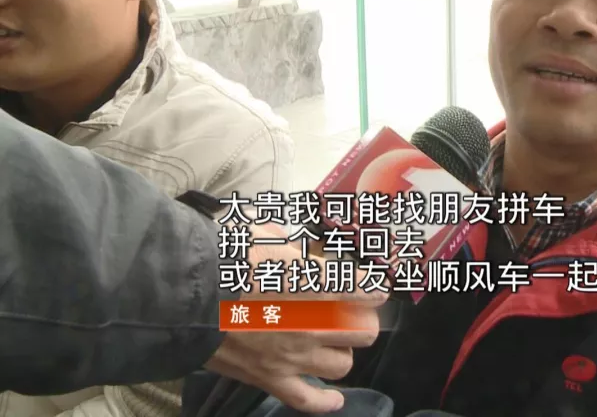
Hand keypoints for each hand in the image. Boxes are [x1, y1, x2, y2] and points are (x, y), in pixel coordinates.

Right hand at [206, 222, 385, 412]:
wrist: (183, 294)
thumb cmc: (222, 257)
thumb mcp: (263, 234)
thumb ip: (288, 244)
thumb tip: (293, 249)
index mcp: (315, 284)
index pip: (364, 289)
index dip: (373, 286)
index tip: (374, 286)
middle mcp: (313, 324)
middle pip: (363, 333)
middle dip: (362, 322)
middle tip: (352, 315)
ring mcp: (293, 355)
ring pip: (342, 365)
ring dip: (342, 353)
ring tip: (333, 344)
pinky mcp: (269, 378)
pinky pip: (306, 399)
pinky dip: (324, 402)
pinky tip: (335, 399)